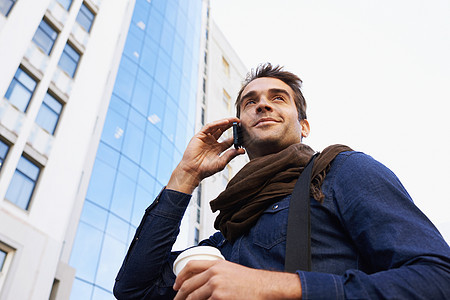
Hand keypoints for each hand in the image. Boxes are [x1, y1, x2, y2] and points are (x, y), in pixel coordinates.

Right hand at [167, 117, 244, 193]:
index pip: (229, 140)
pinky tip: (225, 122)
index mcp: (218, 149)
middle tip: (240, 122)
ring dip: (225, 122)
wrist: (193, 170)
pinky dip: (217, 123)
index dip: (236, 136)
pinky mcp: (200, 135)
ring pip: (217, 127)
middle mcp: (212, 142)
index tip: (244, 132)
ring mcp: (206, 138)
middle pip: (223, 131)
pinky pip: (209, 126)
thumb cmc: (206, 169)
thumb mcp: (221, 162)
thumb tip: (243, 150)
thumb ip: (231, 155)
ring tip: (234, 119)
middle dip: (231, 126)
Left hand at [173, 260, 301, 299]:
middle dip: (180, 296)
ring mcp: (216, 285)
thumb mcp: (231, 270)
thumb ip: (215, 273)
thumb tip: (202, 283)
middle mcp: (214, 273)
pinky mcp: (219, 297)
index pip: (191, 266)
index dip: (180, 277)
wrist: (264, 287)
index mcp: (216, 264)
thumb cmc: (250, 282)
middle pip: (188, 285)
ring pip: (193, 297)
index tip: (176, 285)